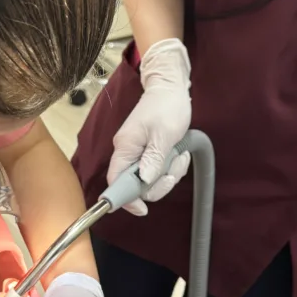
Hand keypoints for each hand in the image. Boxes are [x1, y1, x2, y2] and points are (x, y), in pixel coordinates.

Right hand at [108, 38, 191, 214]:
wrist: (170, 86)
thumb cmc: (167, 106)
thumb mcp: (164, 135)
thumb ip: (153, 160)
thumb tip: (144, 182)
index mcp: (125, 148)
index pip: (116, 182)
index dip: (126, 199)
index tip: (143, 209)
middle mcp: (127, 152)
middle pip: (136, 184)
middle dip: (159, 183)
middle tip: (174, 170)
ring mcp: (137, 151)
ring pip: (150, 178)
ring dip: (169, 172)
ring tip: (180, 155)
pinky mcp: (148, 150)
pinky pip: (157, 168)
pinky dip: (170, 165)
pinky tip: (179, 152)